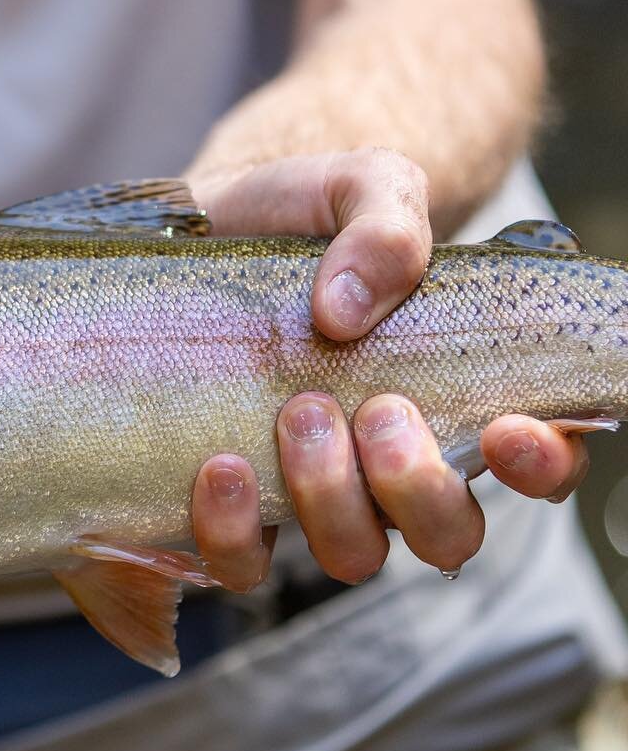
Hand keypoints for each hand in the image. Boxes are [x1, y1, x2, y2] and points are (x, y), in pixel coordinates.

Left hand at [183, 149, 589, 589]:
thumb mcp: (362, 186)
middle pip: (448, 533)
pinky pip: (244, 564)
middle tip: (377, 409)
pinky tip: (219, 466)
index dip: (543, 466)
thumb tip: (346, 309)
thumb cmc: (305, 211)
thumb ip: (385, 227)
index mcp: (461, 394)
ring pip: (353, 555)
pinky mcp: (237, 503)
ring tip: (296, 413)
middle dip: (419, 487)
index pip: (541, 464)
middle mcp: (395, 461)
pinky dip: (235, 532)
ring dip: (331, 499)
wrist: (206, 220)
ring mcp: (316, 491)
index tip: (507, 430)